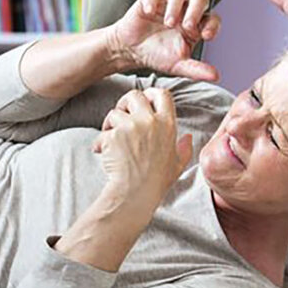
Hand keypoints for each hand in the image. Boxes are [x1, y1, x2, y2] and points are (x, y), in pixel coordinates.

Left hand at [93, 88, 193, 209]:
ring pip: (114, 113)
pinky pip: (102, 133)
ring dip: (110, 124)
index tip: (143, 100)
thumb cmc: (157, 182)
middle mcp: (150, 121)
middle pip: (134, 95)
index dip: (150, 93)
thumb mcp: (178, 165)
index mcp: (168, 124)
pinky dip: (100, 143)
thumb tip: (187, 138)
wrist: (135, 193)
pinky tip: (102, 153)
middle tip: (121, 117)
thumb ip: (184, 149)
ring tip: (111, 142)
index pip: (162, 94)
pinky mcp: (113, 136)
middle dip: (124, 104)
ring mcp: (130, 127)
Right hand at [108, 0, 222, 80]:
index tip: (207, 36)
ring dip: (175, 7)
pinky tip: (149, 11)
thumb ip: (197, 70)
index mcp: (196, 26)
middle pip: (199, 0)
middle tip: (187, 26)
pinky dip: (152, 1)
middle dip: (196, 11)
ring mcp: (167, 3)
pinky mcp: (148, 0)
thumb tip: (216, 76)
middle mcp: (184, 11)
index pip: (212, 19)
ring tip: (168, 23)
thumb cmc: (158, 55)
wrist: (132, 52)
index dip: (213, 25)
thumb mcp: (179, 66)